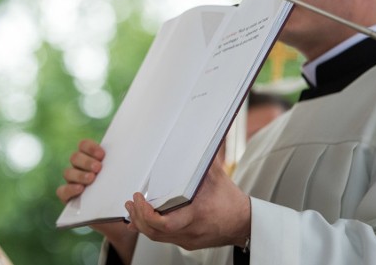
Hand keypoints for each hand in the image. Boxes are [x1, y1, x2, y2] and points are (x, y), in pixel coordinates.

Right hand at [57, 139, 137, 258]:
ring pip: (68, 172)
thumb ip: (126, 168)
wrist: (119, 221)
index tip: (102, 155)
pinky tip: (80, 189)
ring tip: (92, 179)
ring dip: (79, 174)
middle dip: (86, 161)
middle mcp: (79, 169)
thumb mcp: (126, 180)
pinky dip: (69, 189)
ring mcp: (72, 183)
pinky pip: (62, 191)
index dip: (90, 147)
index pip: (83, 145)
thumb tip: (142, 154)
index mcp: (91, 159)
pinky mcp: (69, 199)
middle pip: (75, 157)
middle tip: (98, 168)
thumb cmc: (122, 195)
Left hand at [124, 156, 250, 251]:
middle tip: (131, 201)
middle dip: (138, 216)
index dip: (146, 213)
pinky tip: (138, 220)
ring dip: (140, 222)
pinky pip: (162, 239)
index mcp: (196, 214)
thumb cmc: (230, 199)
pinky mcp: (186, 242)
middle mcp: (190, 230)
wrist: (244, 223)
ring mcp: (187, 239)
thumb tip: (201, 132)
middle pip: (154, 232)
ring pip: (155, 237)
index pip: (164, 223)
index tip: (139, 196)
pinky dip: (149, 228)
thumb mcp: (216, 175)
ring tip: (132, 207)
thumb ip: (205, 155)